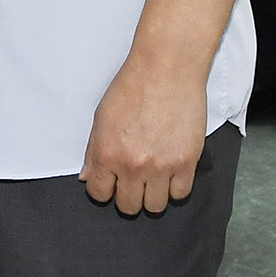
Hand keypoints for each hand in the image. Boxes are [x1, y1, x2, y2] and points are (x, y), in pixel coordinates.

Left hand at [80, 54, 207, 213]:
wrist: (166, 69)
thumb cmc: (132, 87)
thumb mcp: (101, 117)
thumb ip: (93, 151)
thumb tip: (88, 177)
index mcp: (107, 154)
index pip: (99, 193)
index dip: (103, 188)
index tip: (109, 181)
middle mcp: (133, 166)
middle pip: (128, 206)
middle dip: (127, 195)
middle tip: (131, 179)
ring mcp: (162, 167)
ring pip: (155, 206)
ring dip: (151, 194)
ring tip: (151, 176)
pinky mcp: (187, 163)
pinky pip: (180, 194)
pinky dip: (174, 187)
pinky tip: (169, 172)